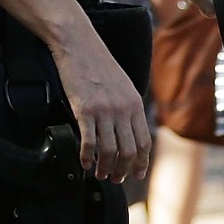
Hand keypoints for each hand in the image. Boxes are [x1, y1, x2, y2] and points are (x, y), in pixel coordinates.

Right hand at [52, 23, 151, 182]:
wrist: (78, 44)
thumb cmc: (98, 64)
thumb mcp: (124, 86)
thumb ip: (128, 108)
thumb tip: (130, 130)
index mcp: (135, 105)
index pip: (144, 143)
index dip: (141, 163)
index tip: (137, 174)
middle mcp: (123, 110)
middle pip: (129, 151)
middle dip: (124, 170)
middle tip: (116, 179)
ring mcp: (104, 111)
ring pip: (109, 150)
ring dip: (105, 167)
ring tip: (100, 173)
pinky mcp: (84, 109)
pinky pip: (89, 141)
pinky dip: (87, 157)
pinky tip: (84, 162)